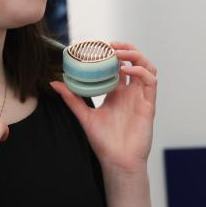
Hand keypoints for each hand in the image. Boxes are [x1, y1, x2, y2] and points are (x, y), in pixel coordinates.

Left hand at [50, 41, 156, 175]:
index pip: (119, 67)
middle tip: (110, 45)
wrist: (117, 161)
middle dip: (125, 49)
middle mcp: (131, 93)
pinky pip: (150, 81)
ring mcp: (141, 97)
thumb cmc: (104, 142)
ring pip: (147, 67)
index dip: (113, 54)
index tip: (100, 46)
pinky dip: (140, 71)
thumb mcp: (84, 115)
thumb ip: (72, 99)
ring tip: (120, 53)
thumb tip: (54, 83)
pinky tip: (126, 70)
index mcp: (117, 93)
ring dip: (135, 56)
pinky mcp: (149, 104)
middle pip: (135, 62)